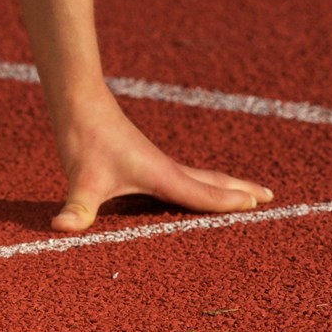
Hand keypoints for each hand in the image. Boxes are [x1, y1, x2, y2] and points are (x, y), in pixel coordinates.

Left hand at [50, 94, 274, 231]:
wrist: (78, 103)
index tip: (258, 206)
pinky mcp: (143, 158)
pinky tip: (193, 185)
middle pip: (212, 181)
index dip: (228, 202)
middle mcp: (165, 168)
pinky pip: (182, 174)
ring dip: (224, 185)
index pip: (202, 194)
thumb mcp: (81, 180)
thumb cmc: (84, 140)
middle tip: (271, 197)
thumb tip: (60, 228)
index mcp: (162, 175)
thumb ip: (77, 208)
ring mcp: (155, 162)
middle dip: (240, 190)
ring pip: (199, 176)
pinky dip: (200, 181)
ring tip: (245, 192)